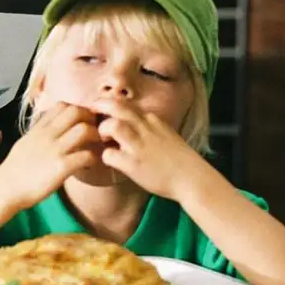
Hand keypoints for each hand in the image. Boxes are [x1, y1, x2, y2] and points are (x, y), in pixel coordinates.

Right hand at [0, 102, 99, 209]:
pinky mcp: (61, 167)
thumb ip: (40, 133)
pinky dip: (94, 158)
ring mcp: (55, 150)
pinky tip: (89, 165)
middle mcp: (47, 135)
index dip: (78, 110)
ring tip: (95, 148)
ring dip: (96, 137)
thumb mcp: (25, 143)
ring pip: (85, 130)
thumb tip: (54, 128)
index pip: (62, 105)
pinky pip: (87, 155)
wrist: (5, 190)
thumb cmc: (15, 170)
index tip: (82, 122)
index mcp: (39, 129)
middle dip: (91, 119)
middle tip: (94, 133)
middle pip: (77, 111)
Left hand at [93, 99, 210, 200]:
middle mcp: (145, 129)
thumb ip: (150, 128)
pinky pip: (109, 155)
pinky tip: (110, 161)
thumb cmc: (181, 161)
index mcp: (152, 120)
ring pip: (112, 125)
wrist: (193, 179)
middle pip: (117, 106)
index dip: (111, 106)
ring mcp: (139, 146)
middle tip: (91, 112)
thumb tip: (136, 127)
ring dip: (103, 131)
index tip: (103, 111)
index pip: (127, 104)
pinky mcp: (134, 164)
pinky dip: (105, 157)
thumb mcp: (167, 135)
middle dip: (100, 105)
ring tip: (104, 140)